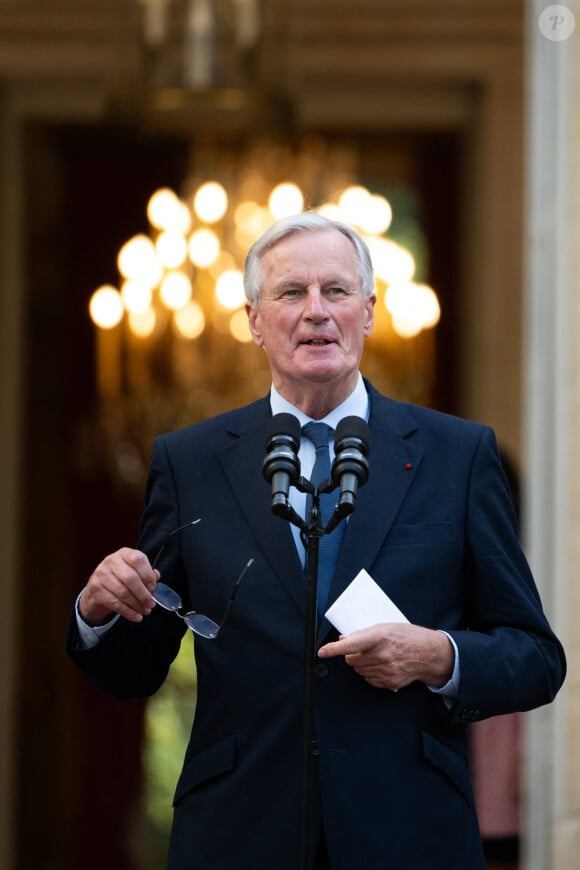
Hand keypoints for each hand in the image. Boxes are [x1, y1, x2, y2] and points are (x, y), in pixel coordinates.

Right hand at [78, 548, 158, 625]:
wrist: (98, 588)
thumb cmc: (121, 578)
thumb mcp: (134, 571)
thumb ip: (147, 574)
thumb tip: (156, 576)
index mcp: (124, 554)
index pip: (138, 559)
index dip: (148, 575)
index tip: (153, 587)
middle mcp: (111, 561)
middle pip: (130, 578)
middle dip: (143, 594)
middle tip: (151, 603)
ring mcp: (101, 574)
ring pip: (123, 593)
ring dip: (137, 605)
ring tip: (145, 611)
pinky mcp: (95, 588)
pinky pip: (115, 603)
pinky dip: (128, 612)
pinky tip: (136, 616)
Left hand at [318, 623, 454, 690]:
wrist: (428, 654)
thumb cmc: (408, 637)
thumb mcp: (386, 627)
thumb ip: (363, 633)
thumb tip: (344, 639)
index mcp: (380, 637)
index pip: (350, 645)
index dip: (333, 649)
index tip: (322, 652)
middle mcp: (382, 655)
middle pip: (351, 660)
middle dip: (352, 655)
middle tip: (362, 649)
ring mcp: (385, 671)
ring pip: (359, 670)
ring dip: (361, 664)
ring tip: (376, 656)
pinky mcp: (389, 683)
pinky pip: (369, 679)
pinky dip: (370, 673)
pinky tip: (381, 665)